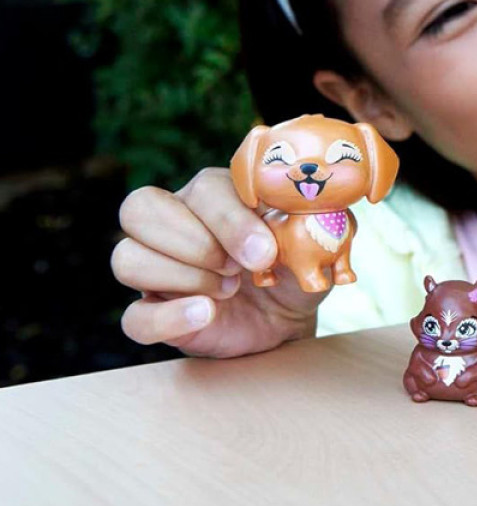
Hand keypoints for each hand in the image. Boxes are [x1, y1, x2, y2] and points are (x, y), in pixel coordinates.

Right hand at [112, 168, 322, 357]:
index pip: (201, 188)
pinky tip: (207, 313)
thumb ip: (318, 212)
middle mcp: (175, 223)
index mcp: (213, 194)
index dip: (230, 219)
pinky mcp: (155, 313)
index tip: (266, 252)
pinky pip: (133, 317)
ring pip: (126, 257)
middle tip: (238, 268)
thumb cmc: (297, 264)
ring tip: (229, 289)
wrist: (291, 316)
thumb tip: (321, 199)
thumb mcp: (316, 236)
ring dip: (182, 276)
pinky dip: (169, 317)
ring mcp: (157, 270)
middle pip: (140, 209)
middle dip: (195, 241)